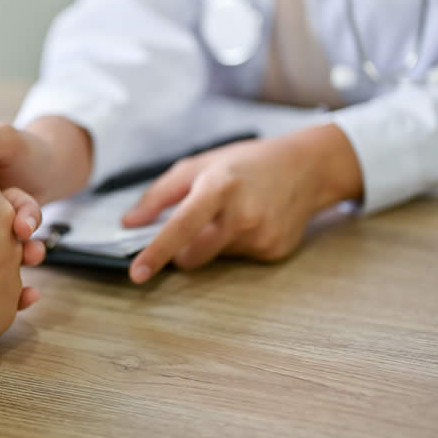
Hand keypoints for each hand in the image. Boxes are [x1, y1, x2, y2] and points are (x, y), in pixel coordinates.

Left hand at [123, 124, 362, 282]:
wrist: (308, 167)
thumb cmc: (247, 163)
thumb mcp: (200, 165)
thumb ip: (159, 194)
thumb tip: (129, 223)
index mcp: (219, 187)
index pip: (181, 226)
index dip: (157, 252)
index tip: (137, 274)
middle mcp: (243, 215)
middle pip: (193, 256)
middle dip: (184, 248)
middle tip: (198, 222)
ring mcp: (261, 237)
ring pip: (215, 258)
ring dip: (214, 242)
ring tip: (236, 212)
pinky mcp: (274, 252)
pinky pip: (238, 260)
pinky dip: (236, 245)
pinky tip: (254, 221)